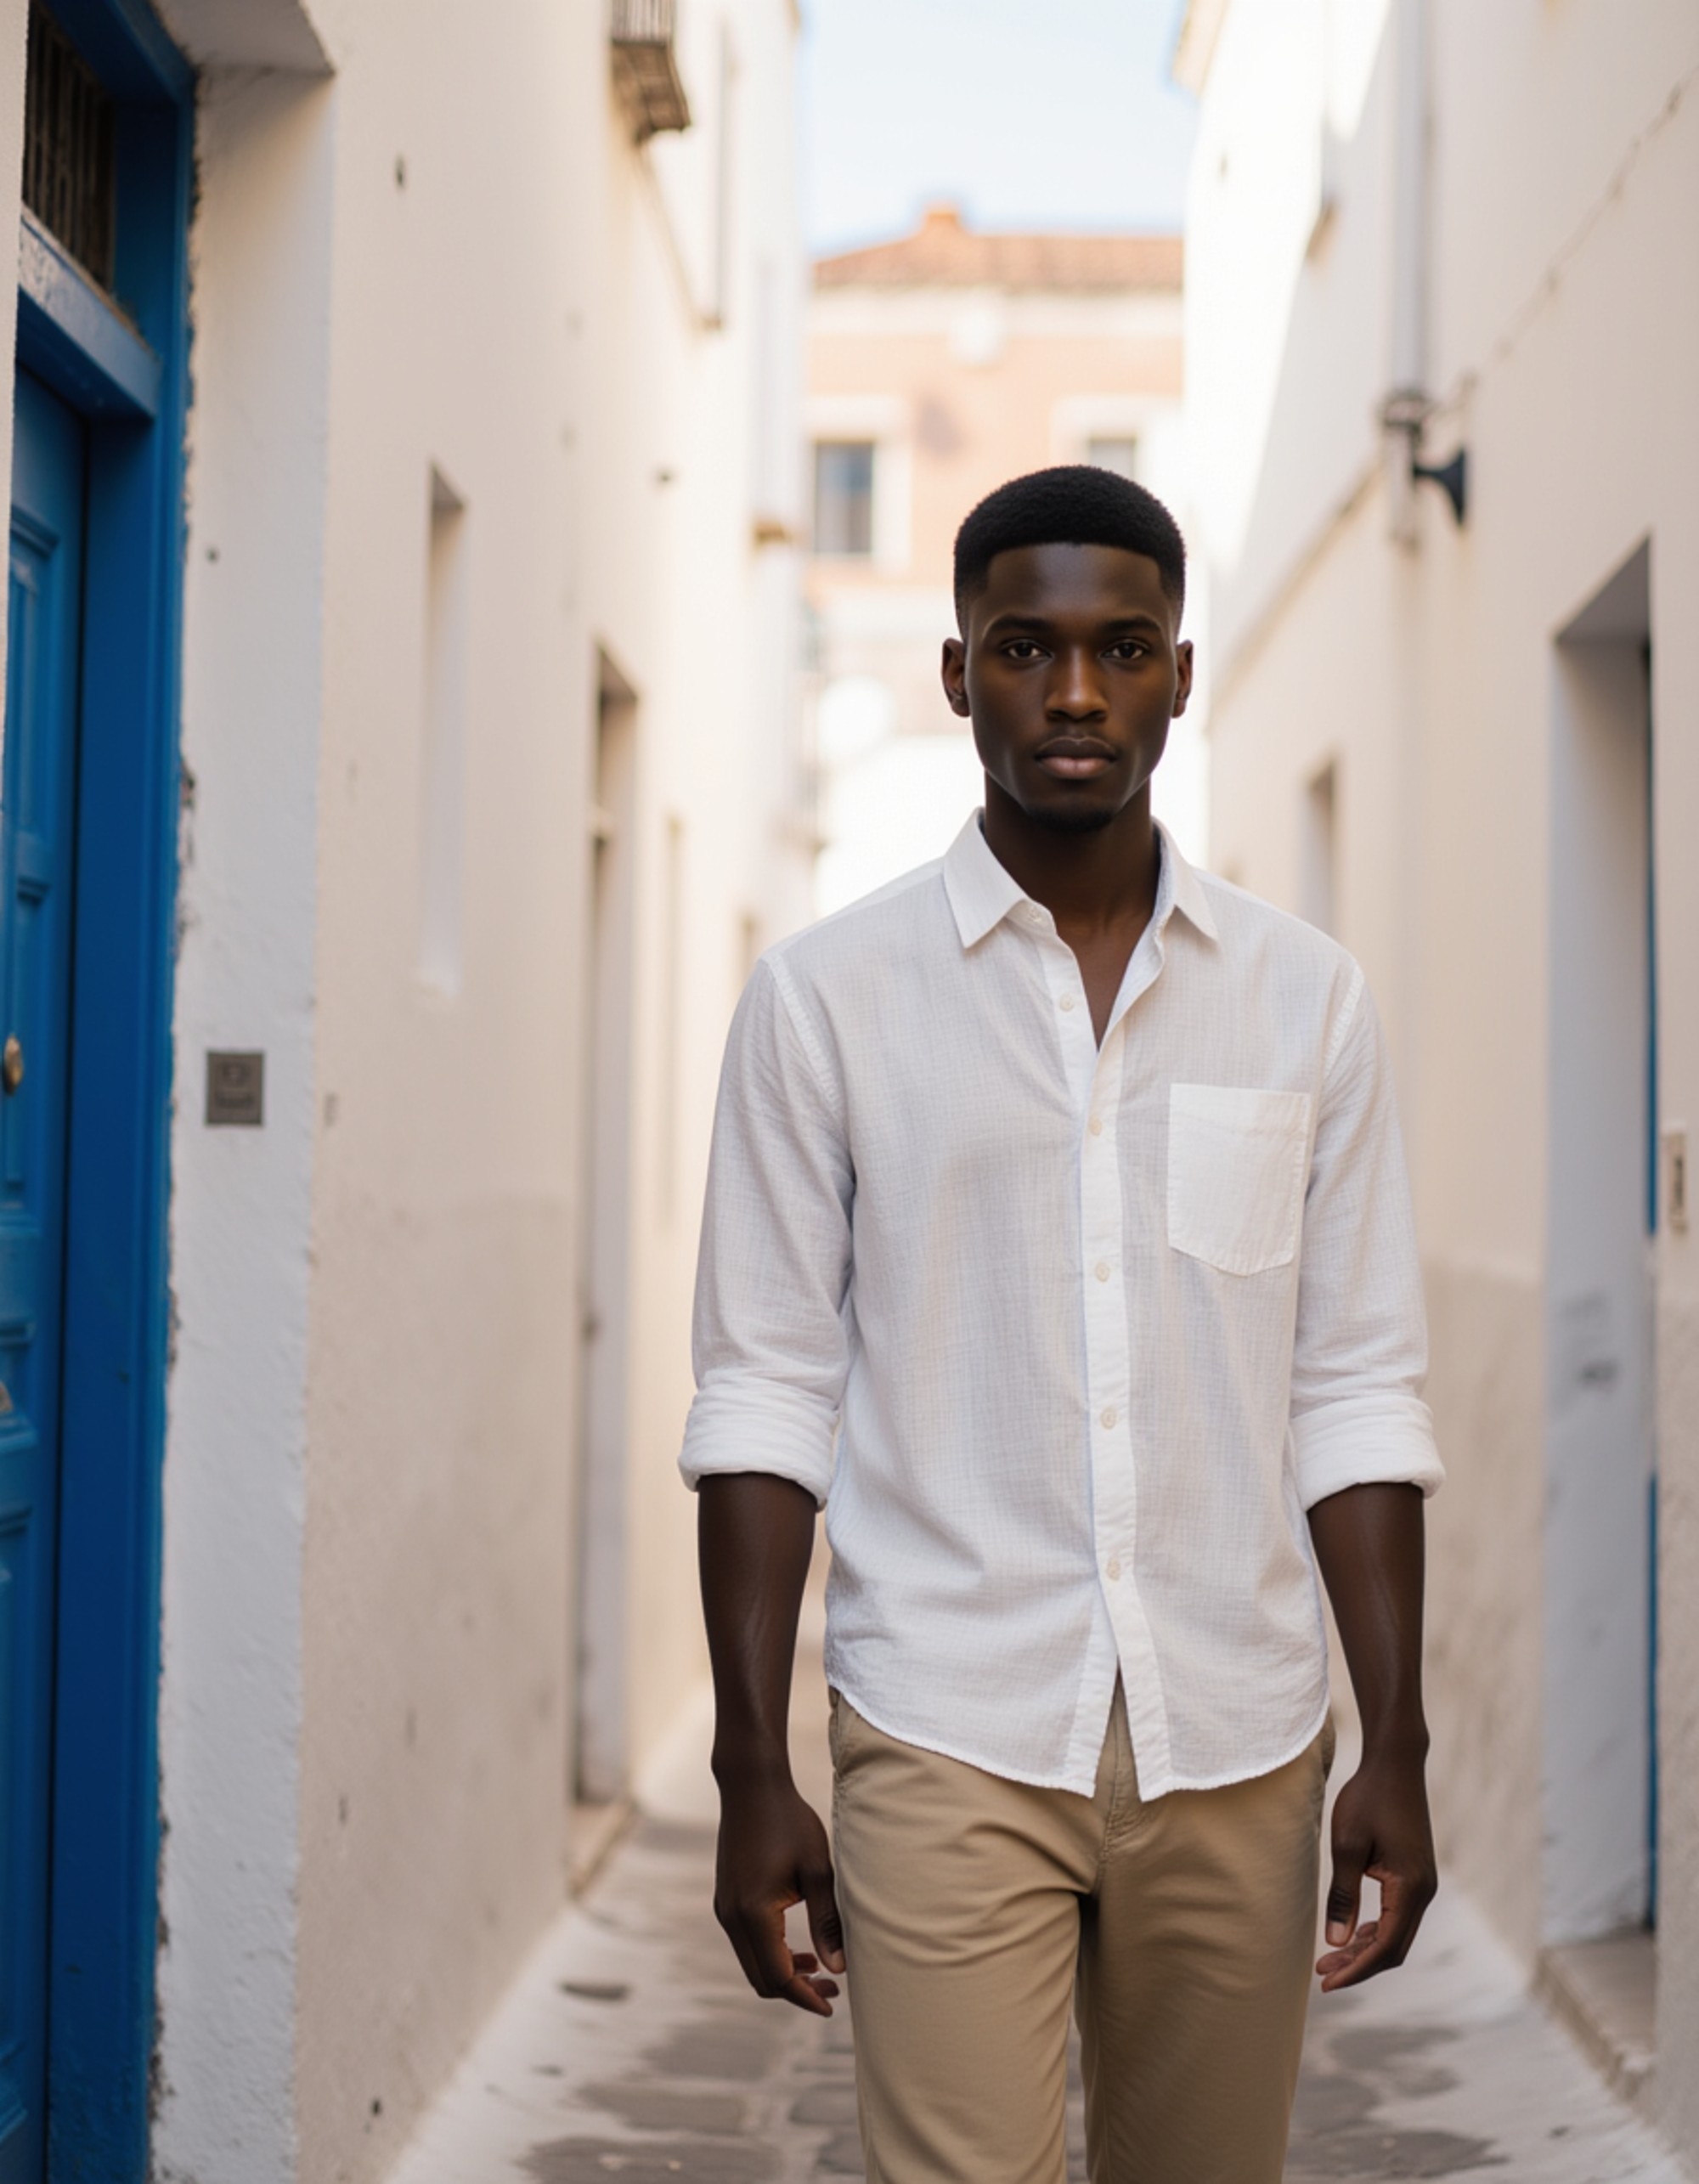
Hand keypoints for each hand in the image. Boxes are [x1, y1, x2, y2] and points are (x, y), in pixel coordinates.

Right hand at [714, 1774, 844, 2015]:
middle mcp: (732, 1918)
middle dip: (796, 1990)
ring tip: (819, 1966)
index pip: (779, 1977)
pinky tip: (796, 1945)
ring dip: (783, 1973)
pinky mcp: (725, 1901)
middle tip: (832, 1986)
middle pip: (761, 1979)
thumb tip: (839, 1968)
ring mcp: (724, 1910)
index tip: (833, 2003)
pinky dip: (770, 1954)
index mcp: (755, 1913)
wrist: (751, 1787)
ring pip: (752, 1964)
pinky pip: (746, 1944)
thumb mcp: (817, 1871)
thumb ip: (827, 1922)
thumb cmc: (790, 1822)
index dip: (806, 1997)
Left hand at [1315, 1752, 1436, 1991]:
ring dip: (1364, 1949)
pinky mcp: (1415, 1876)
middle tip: (1321, 1973)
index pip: (1385, 1946)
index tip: (1327, 1981)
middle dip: (1358, 1965)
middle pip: (1393, 1947)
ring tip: (1329, 1958)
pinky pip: (1396, 1916)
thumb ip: (1343, 1895)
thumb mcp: (1347, 1845)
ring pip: (1395, 1933)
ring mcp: (1422, 1885)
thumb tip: (1336, 1942)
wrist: (1394, 1765)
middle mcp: (1424, 1892)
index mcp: (1411, 1888)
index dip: (1356, 1969)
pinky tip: (1350, 1934)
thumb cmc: (1368, 1799)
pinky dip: (1373, 1930)